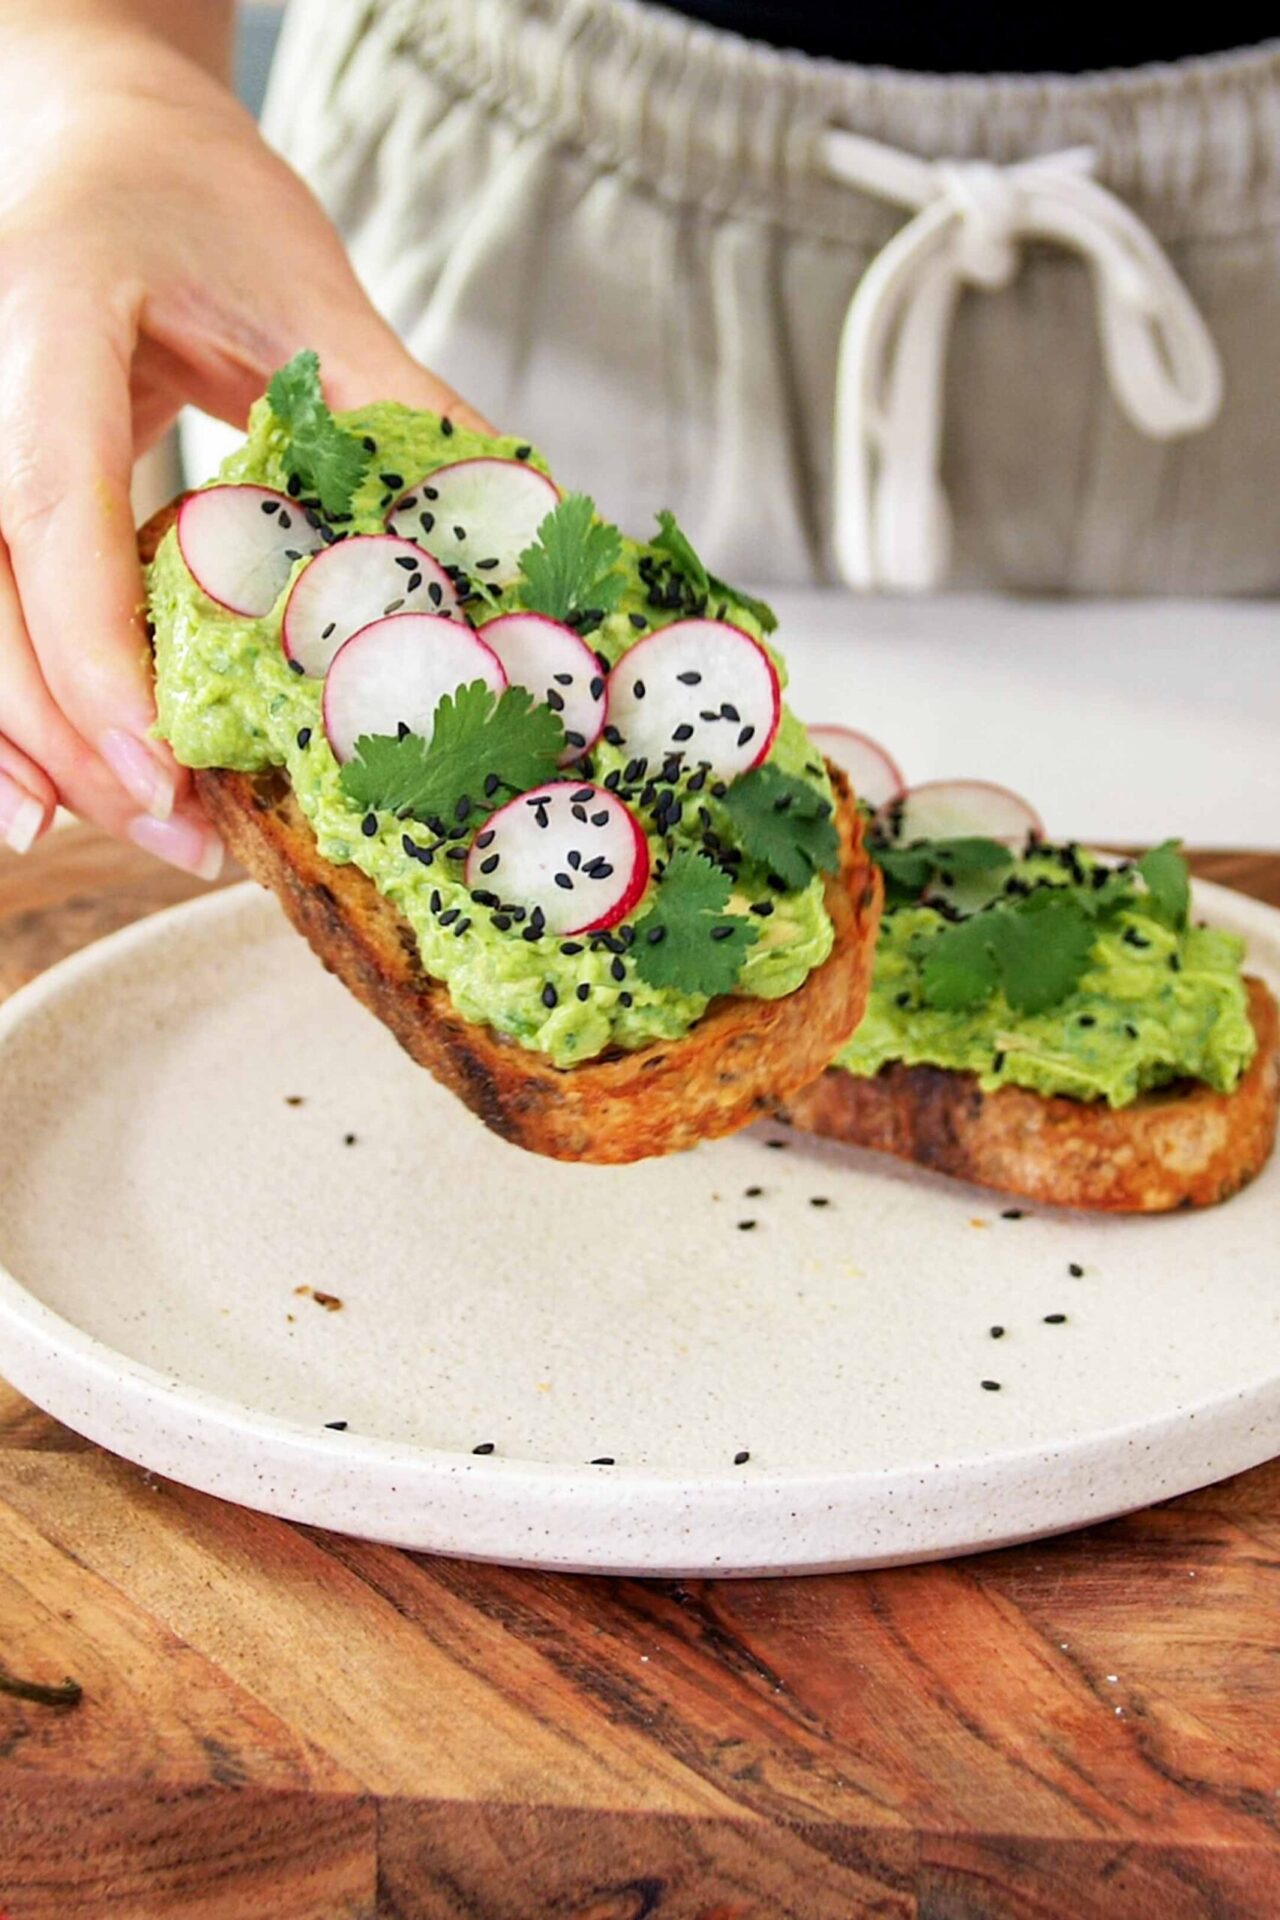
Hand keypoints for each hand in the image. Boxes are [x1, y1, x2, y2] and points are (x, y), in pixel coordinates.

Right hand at [0, 7, 488, 870]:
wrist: (98, 142)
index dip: (94, 648)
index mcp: (51, 305)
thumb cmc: (200, 196)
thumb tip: (523, 522)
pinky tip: (59, 793)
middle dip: (70, 733)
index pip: (51, 496)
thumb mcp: (306, 288)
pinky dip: (20, 706)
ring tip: (150, 831)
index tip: (162, 765)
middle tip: (180, 834)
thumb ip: (395, 407)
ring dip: (40, 743)